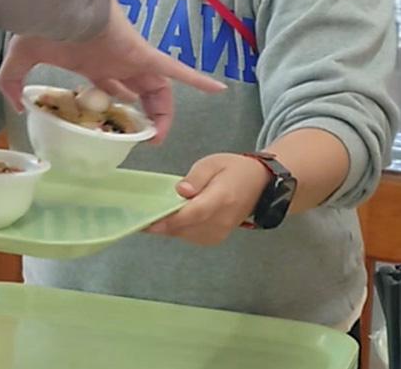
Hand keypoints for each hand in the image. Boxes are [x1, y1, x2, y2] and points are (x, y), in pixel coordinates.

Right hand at [0, 5, 224, 142]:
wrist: (58, 1)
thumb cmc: (44, 25)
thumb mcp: (21, 57)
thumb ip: (12, 81)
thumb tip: (15, 107)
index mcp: (92, 62)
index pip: (111, 88)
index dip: (116, 107)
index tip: (116, 128)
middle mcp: (116, 61)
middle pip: (138, 91)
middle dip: (142, 114)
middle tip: (141, 137)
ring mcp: (131, 57)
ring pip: (157, 87)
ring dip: (163, 111)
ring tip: (160, 136)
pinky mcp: (142, 53)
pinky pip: (175, 68)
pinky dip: (196, 78)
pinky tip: (217, 90)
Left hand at [146, 153, 268, 244]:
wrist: (260, 185)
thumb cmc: (234, 170)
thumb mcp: (213, 163)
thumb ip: (196, 177)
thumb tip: (180, 191)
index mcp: (221, 199)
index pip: (193, 213)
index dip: (171, 219)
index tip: (150, 221)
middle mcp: (221, 220)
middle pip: (187, 228)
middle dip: (163, 225)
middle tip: (141, 218)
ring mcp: (221, 231)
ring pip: (187, 235)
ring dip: (169, 229)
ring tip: (151, 218)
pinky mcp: (217, 237)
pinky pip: (193, 237)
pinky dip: (179, 231)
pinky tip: (170, 221)